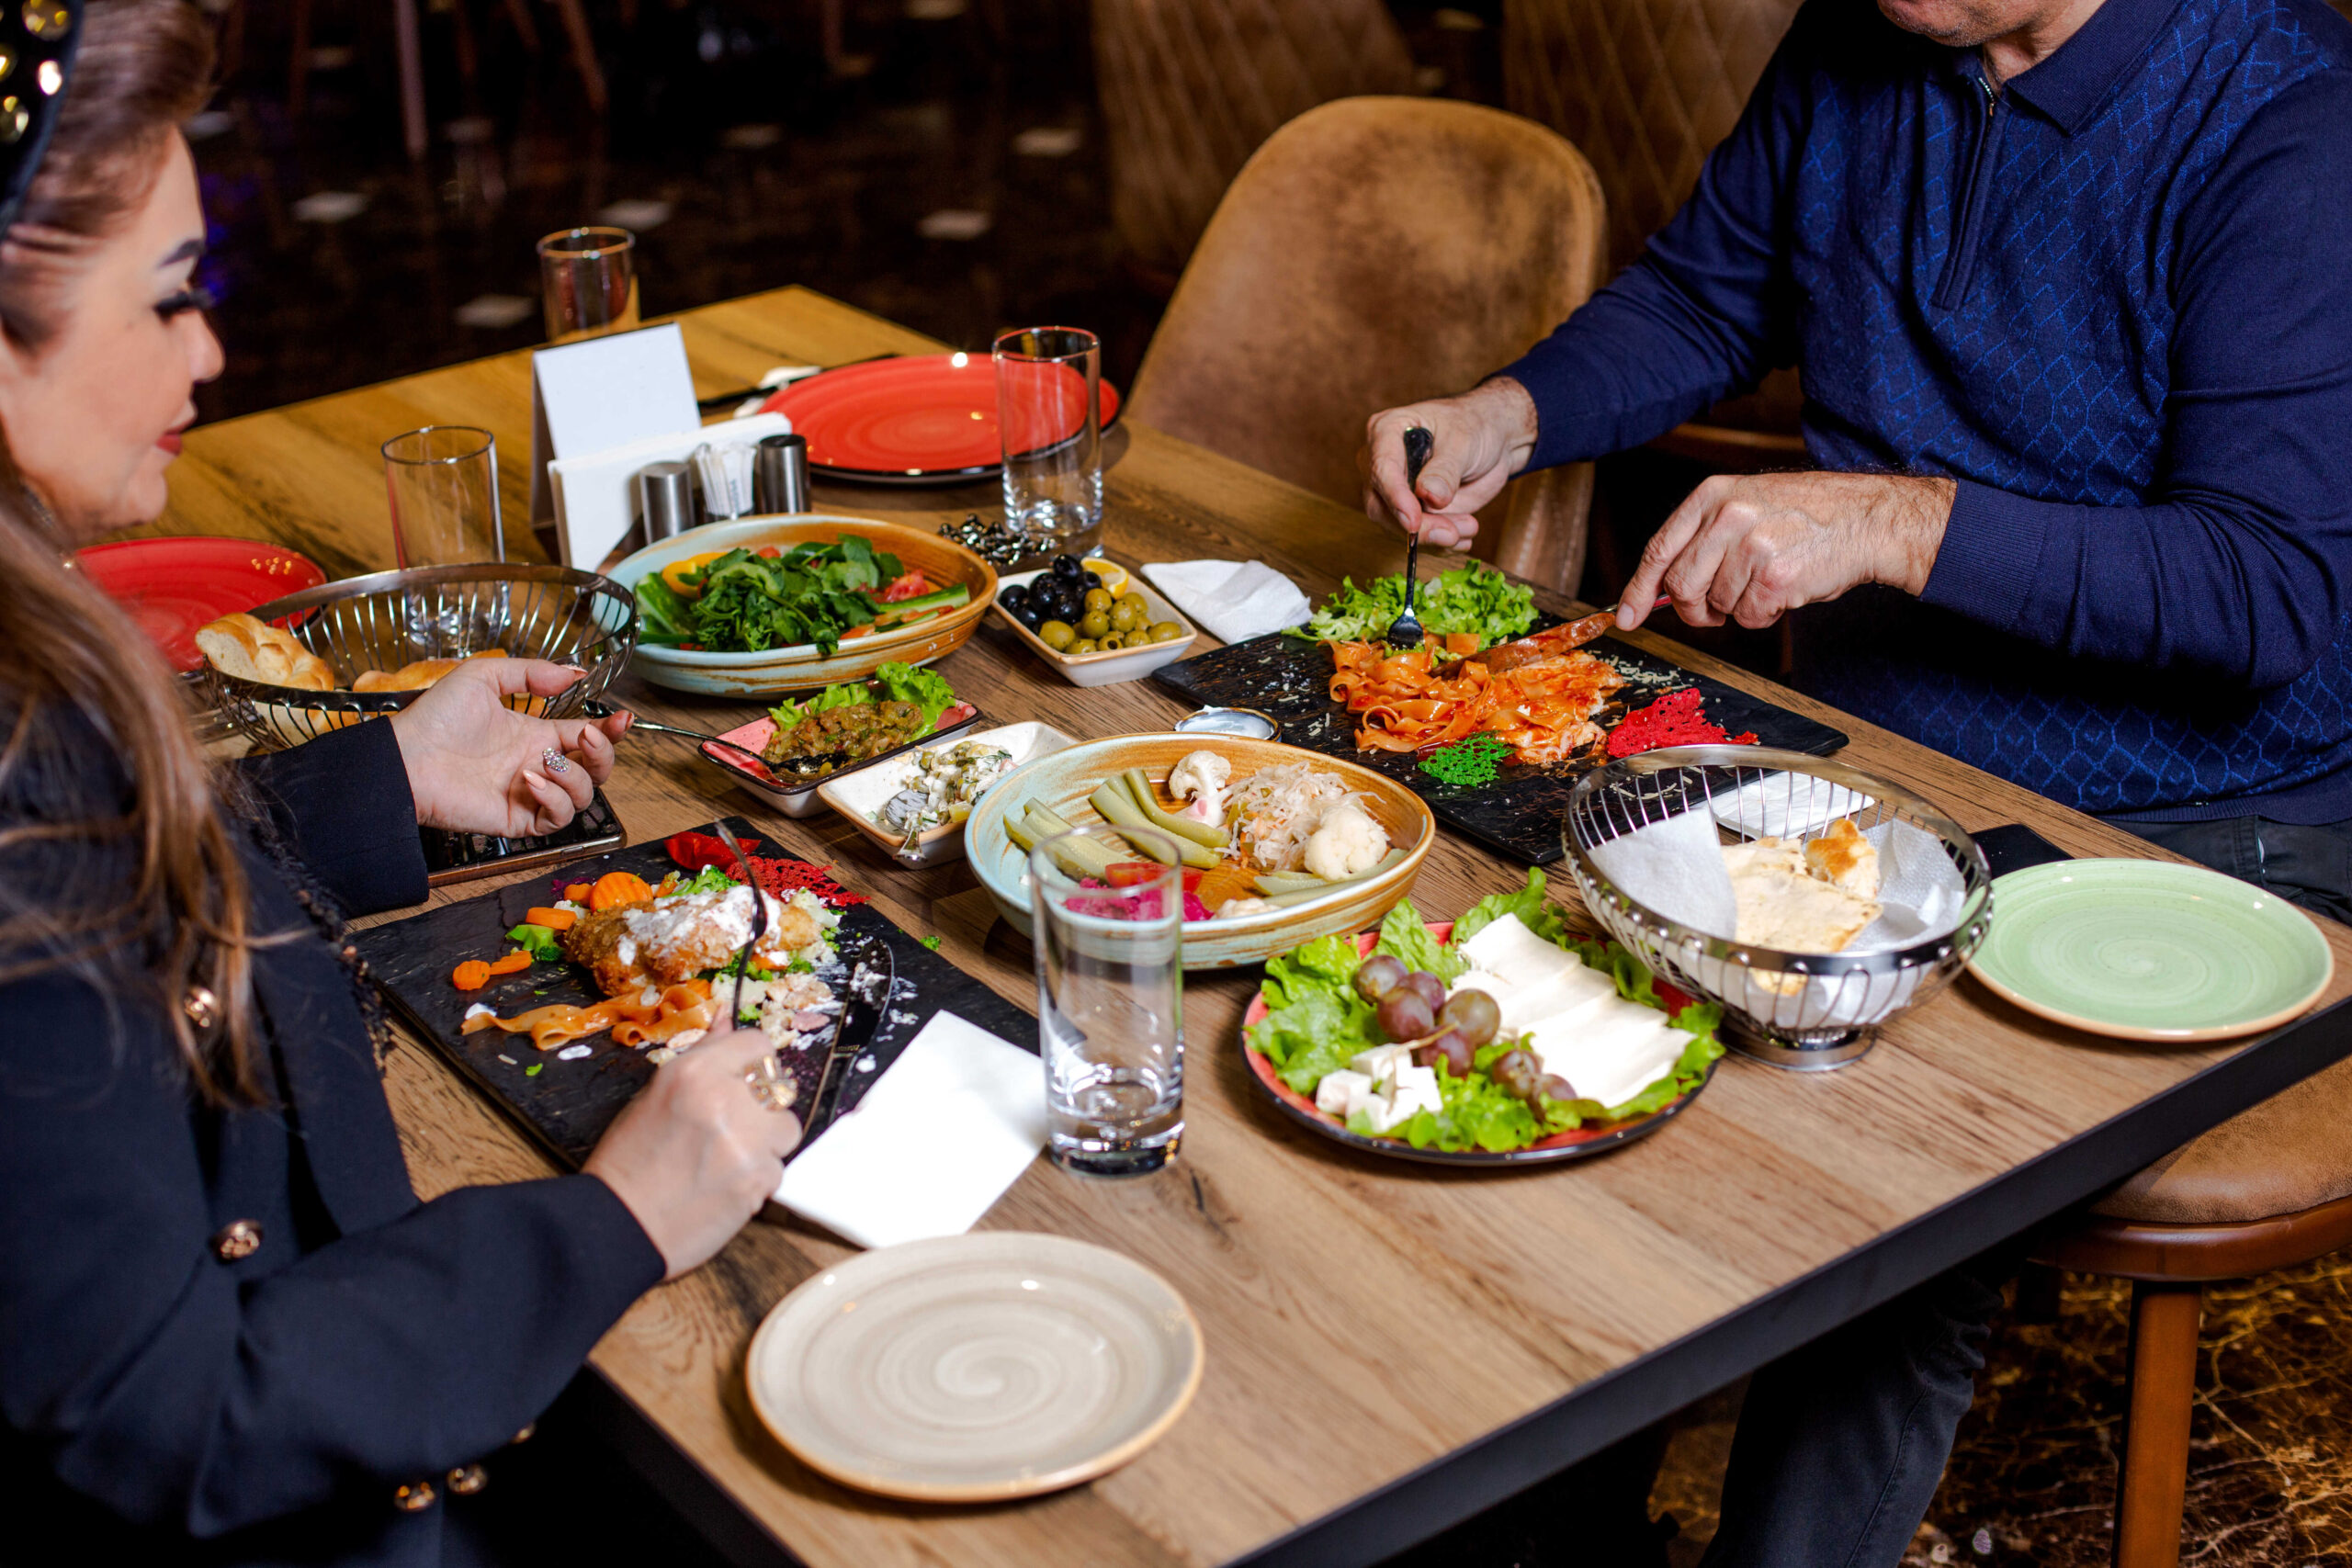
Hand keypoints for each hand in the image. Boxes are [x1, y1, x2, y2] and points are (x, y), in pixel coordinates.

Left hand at [385, 659, 630, 835]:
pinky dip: (554, 799)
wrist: (405, 759)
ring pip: (583, 796)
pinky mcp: (519, 818)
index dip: (610, 730)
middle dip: (604, 753)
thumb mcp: (483, 677)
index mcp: (535, 735)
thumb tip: (577, 672)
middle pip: (596, 770)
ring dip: (575, 776)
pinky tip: (530, 779)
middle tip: (587, 735)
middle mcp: (539, 765)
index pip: (587, 737)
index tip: (622, 717)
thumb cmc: (435, 719)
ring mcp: (530, 794)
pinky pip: (557, 818)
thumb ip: (531, 672)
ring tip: (544, 761)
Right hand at [585, 1029, 803, 1279]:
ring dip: (766, 1143)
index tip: (745, 1081)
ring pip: (787, 1129)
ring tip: (727, 1158)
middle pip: (779, 1087)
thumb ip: (701, 1056)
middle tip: (731, 1128)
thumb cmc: (629, 1160)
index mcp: (694, 1073)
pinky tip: (725, 1184)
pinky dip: (758, 1177)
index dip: (754, 1064)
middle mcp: (725, 1100)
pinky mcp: (758, 1180)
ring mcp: (746, 1142)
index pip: (757, 1045)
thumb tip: (726, 1017)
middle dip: (761, 1106)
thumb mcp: (655, 1095)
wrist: (620, 1225)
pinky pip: (778, 1168)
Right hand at [1358, 377, 1539, 547]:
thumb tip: (1428, 496)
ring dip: (1433, 537)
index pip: (1381, 468)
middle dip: (1416, 526)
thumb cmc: (1473, 425)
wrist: (1492, 440)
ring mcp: (1393, 491)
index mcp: (1385, 431)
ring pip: (1397, 527)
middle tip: (1451, 535)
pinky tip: (1463, 539)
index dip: (1395, 498)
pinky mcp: (1409, 512)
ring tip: (1468, 529)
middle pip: (1381, 506)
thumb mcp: (1463, 440)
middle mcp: (1381, 464)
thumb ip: (1444, 469)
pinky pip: (1415, 537)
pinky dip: (1439, 545)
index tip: (1413, 521)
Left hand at [1616, 472, 1955, 632]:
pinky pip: (1749, 616)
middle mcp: (1728, 515)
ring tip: (1769, 580)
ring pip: (1717, 604)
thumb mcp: (1748, 505)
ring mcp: (1752, 545)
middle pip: (1681, 586)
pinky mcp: (1775, 575)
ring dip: (1740, 607)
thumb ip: (1704, 538)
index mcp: (1713, 494)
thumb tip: (1661, 588)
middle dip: (1694, 609)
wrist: (1868, 517)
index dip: (1638, 588)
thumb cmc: (1807, 516)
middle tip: (1715, 611)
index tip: (1625, 616)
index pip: (1659, 548)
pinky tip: (1787, 590)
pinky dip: (1765, 615)